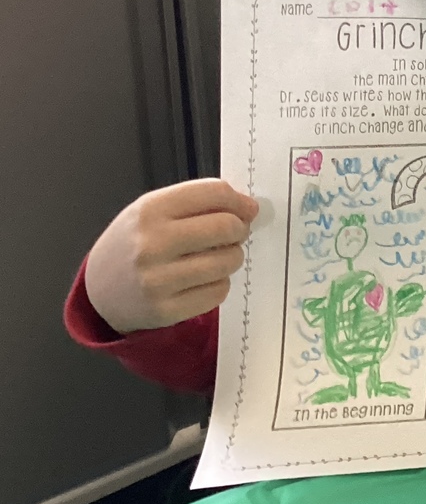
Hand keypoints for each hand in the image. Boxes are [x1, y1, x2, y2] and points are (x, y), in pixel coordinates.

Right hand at [84, 179, 258, 334]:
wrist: (99, 291)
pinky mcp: (166, 310)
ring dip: (232, 257)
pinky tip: (202, 279)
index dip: (239, 200)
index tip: (247, 208)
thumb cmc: (135, 243)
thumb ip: (197, 201)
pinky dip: (219, 283)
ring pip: (227, 261)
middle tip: (234, 233)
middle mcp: (151, 244)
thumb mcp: (154, 210)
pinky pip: (218, 291)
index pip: (214, 193)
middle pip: (225, 227)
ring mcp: (157, 280)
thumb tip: (248, 207)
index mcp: (149, 210)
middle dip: (239, 229)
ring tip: (216, 256)